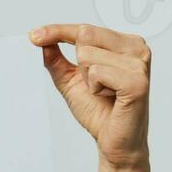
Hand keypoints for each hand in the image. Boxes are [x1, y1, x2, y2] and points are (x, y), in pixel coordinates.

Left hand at [30, 23, 151, 171]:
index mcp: (126, 43)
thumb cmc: (98, 110)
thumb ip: (56, 59)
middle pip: (85, 36)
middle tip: (95, 86)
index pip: (85, 29)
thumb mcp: (70, 80)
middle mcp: (137, 48)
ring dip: (88, 80)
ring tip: (105, 93)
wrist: (115, 143)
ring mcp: (139, 64)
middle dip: (79, 65)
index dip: (57, 31)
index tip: (32, 35)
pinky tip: (110, 98)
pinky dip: (95, 88)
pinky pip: (97, 72)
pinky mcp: (137, 82)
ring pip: (87, 55)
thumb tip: (40, 39)